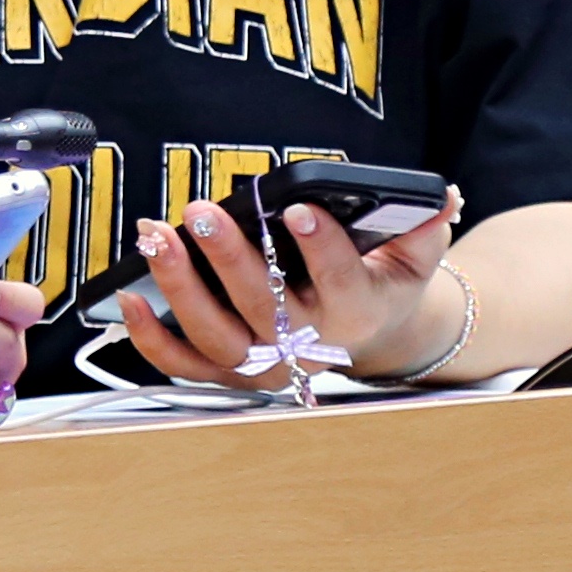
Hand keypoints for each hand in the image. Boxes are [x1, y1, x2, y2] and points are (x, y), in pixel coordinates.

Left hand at [118, 195, 456, 396]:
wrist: (368, 337)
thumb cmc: (380, 283)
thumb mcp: (415, 256)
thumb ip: (424, 225)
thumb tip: (442, 196)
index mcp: (356, 312)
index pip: (339, 280)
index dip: (318, 245)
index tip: (293, 207)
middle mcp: (308, 347)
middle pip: (265, 305)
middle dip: (228, 256)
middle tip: (200, 211)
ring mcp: (265, 365)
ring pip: (217, 335)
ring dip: (181, 286)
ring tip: (156, 236)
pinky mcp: (230, 375)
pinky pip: (184, 365)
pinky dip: (152, 339)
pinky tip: (130, 297)